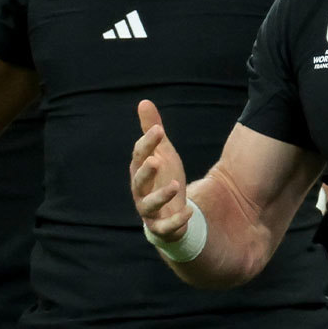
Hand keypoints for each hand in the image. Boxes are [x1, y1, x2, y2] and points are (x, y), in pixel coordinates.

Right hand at [130, 100, 190, 241]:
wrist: (167, 211)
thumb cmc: (162, 177)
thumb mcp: (162, 152)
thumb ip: (152, 130)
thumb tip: (144, 102)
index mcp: (140, 170)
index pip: (140, 155)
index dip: (148, 142)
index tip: (160, 129)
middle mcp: (140, 190)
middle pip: (138, 181)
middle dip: (146, 171)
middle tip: (155, 160)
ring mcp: (149, 210)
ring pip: (149, 205)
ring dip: (161, 196)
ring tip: (175, 185)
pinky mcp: (161, 227)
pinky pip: (165, 226)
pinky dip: (176, 220)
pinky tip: (188, 211)